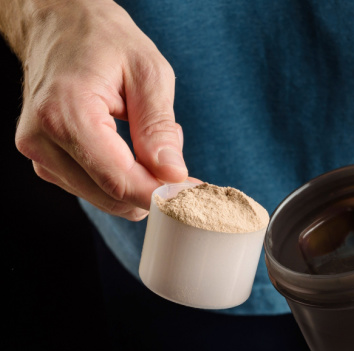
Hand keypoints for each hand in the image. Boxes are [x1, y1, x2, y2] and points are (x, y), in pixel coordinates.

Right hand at [15, 0, 186, 219]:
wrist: (58, 23)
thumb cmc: (103, 39)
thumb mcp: (148, 72)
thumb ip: (159, 127)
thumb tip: (172, 175)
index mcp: (65, 113)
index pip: (118, 180)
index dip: (158, 193)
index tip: (188, 192)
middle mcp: (43, 139)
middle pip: (112, 195)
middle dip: (150, 186)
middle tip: (171, 154)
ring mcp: (40, 154)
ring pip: (104, 198)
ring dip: (136, 181)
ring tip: (144, 139)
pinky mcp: (46, 162)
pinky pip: (93, 190)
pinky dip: (119, 179)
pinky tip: (126, 148)